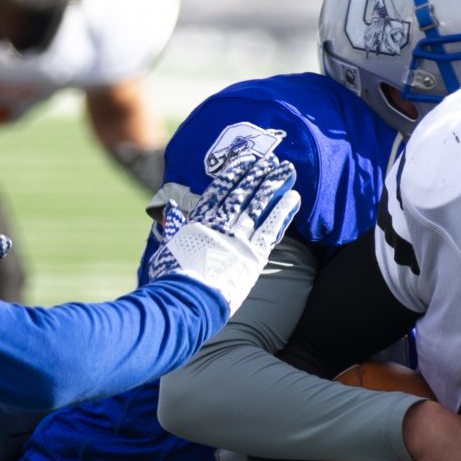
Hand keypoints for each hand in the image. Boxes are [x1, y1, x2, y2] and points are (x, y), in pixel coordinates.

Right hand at [143, 150, 301, 311]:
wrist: (185, 300)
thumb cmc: (172, 280)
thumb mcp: (167, 248)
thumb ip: (173, 227)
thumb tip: (170, 209)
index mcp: (198, 222)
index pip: (219, 190)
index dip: (234, 173)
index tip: (245, 160)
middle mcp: (219, 225)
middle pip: (242, 193)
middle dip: (257, 174)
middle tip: (271, 160)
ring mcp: (237, 238)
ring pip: (258, 205)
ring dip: (273, 185)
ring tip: (287, 170)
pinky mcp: (253, 255)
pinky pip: (271, 228)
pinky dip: (283, 211)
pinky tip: (294, 197)